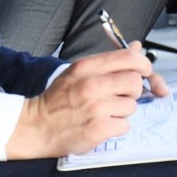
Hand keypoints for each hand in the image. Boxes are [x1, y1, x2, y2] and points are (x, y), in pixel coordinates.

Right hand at [6, 42, 165, 158]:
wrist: (33, 127)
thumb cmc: (58, 100)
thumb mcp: (79, 72)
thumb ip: (110, 61)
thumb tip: (137, 47)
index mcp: (87, 67)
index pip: (130, 58)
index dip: (143, 65)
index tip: (144, 72)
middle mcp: (91, 85)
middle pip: (135, 82)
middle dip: (132, 91)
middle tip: (118, 96)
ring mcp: (95, 108)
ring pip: (132, 106)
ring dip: (122, 111)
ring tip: (102, 112)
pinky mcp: (98, 128)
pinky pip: (125, 125)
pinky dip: (116, 127)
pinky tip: (100, 125)